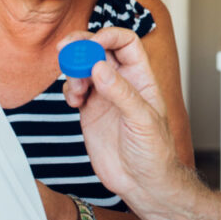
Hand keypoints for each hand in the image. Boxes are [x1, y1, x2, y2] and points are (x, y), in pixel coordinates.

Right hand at [60, 28, 175, 197]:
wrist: (142, 182)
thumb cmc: (155, 152)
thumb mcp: (142, 120)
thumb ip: (121, 92)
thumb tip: (98, 67)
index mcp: (142, 77)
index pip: (126, 42)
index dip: (109, 36)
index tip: (93, 44)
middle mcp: (122, 82)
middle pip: (99, 49)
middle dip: (81, 44)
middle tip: (65, 49)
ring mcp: (105, 95)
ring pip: (83, 67)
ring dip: (73, 70)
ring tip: (76, 91)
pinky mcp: (90, 111)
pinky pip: (74, 89)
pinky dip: (68, 90)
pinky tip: (74, 102)